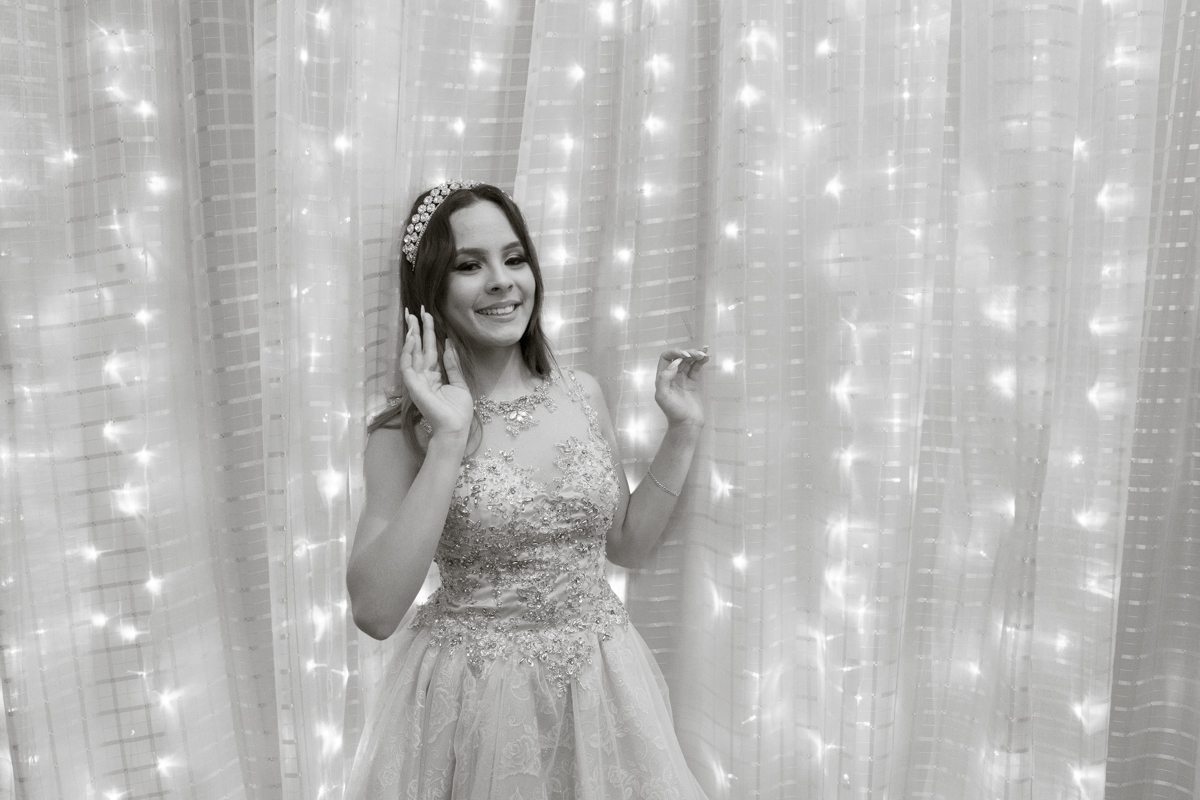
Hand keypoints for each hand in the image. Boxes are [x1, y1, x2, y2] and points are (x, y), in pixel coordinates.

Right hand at [399, 307, 473, 437]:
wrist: (455, 428)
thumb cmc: (458, 411)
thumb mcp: (459, 383)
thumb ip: (453, 365)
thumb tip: (449, 344)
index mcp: (435, 375)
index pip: (430, 349)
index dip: (429, 333)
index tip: (429, 315)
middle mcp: (424, 375)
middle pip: (419, 347)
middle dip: (417, 328)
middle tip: (416, 310)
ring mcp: (417, 380)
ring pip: (411, 353)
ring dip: (411, 335)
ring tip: (412, 318)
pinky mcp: (413, 386)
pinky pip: (407, 365)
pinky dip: (409, 351)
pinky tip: (412, 338)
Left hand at [654, 346, 708, 428]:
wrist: (687, 424)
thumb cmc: (673, 412)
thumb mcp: (662, 396)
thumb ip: (664, 378)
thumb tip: (674, 363)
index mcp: (662, 378)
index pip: (666, 358)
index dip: (675, 353)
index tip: (685, 355)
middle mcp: (671, 376)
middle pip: (679, 357)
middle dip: (688, 352)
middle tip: (699, 354)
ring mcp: (682, 379)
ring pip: (688, 361)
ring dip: (696, 354)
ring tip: (705, 352)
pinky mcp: (692, 383)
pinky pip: (696, 368)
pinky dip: (701, 362)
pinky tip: (706, 357)